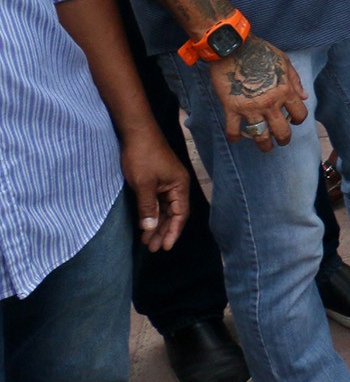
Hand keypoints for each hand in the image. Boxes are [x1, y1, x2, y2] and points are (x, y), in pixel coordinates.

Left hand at [120, 128, 189, 250]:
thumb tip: (150, 229)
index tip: (164, 247)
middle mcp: (177, 186)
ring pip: (165, 209)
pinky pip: (158, 202)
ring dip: (157, 225)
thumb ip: (147, 207)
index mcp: (180, 186)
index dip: (173, 232)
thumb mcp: (143, 184)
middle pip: (174, 214)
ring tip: (147, 241)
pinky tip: (145, 224)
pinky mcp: (158, 181)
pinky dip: (152, 214)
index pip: (181, 214)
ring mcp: (167, 183)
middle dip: (164, 232)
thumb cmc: (142, 156)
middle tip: (152, 248)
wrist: (136, 133)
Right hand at [208, 34, 308, 151]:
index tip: (293, 120)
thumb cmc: (261, 52)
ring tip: (265, 147)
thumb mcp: (284, 62)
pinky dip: (234, 137)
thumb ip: (295, 81)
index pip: (299, 114)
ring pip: (260, 136)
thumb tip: (304, 97)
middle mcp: (270, 103)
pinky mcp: (231, 108)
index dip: (298, 119)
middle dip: (283, 139)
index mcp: (285, 91)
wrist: (233, 48)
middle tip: (281, 140)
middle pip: (281, 131)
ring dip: (264, 145)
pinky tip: (236, 139)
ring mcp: (250, 107)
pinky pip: (233, 129)